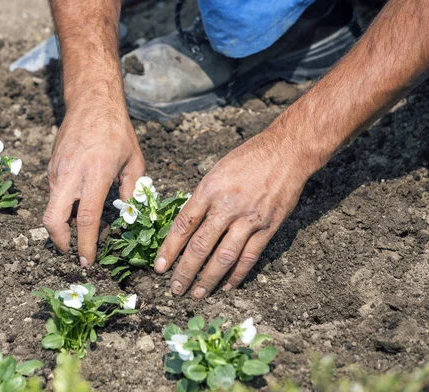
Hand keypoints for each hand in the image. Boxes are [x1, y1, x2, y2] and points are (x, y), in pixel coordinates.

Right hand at [43, 108, 144, 266]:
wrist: (91, 100)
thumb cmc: (117, 130)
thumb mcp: (134, 160)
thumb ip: (132, 190)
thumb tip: (128, 214)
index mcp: (94, 175)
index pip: (85, 218)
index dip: (85, 244)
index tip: (87, 260)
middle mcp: (70, 175)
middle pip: (53, 218)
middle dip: (60, 241)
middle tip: (72, 252)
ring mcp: (57, 170)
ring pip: (52, 207)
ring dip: (63, 223)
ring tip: (80, 228)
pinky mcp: (52, 166)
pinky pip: (55, 193)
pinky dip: (63, 205)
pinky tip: (79, 203)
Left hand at [155, 130, 312, 297]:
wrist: (287, 151)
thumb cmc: (248, 158)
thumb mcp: (216, 171)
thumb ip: (203, 198)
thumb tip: (188, 225)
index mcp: (209, 189)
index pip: (183, 225)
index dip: (169, 249)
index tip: (159, 266)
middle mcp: (227, 206)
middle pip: (200, 245)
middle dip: (185, 271)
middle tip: (174, 289)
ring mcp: (249, 219)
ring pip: (224, 257)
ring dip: (208, 279)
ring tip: (197, 294)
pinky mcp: (268, 227)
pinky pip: (249, 256)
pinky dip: (237, 274)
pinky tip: (227, 286)